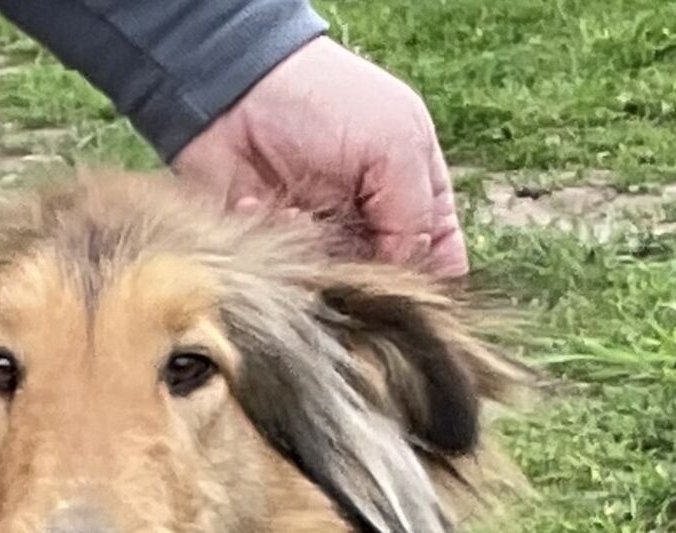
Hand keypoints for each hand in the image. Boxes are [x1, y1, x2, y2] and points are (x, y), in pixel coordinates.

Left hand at [174, 37, 465, 276]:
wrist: (234, 92)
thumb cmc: (326, 102)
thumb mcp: (396, 144)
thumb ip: (417, 219)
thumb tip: (407, 283)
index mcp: (416, 204)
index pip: (441, 267)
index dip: (430, 287)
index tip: (406, 283)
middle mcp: (374, 235)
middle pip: (389, 293)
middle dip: (367, 277)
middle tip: (343, 239)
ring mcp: (327, 251)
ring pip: (339, 297)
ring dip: (320, 261)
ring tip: (299, 211)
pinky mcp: (282, 261)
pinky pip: (291, 288)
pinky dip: (281, 255)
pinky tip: (269, 211)